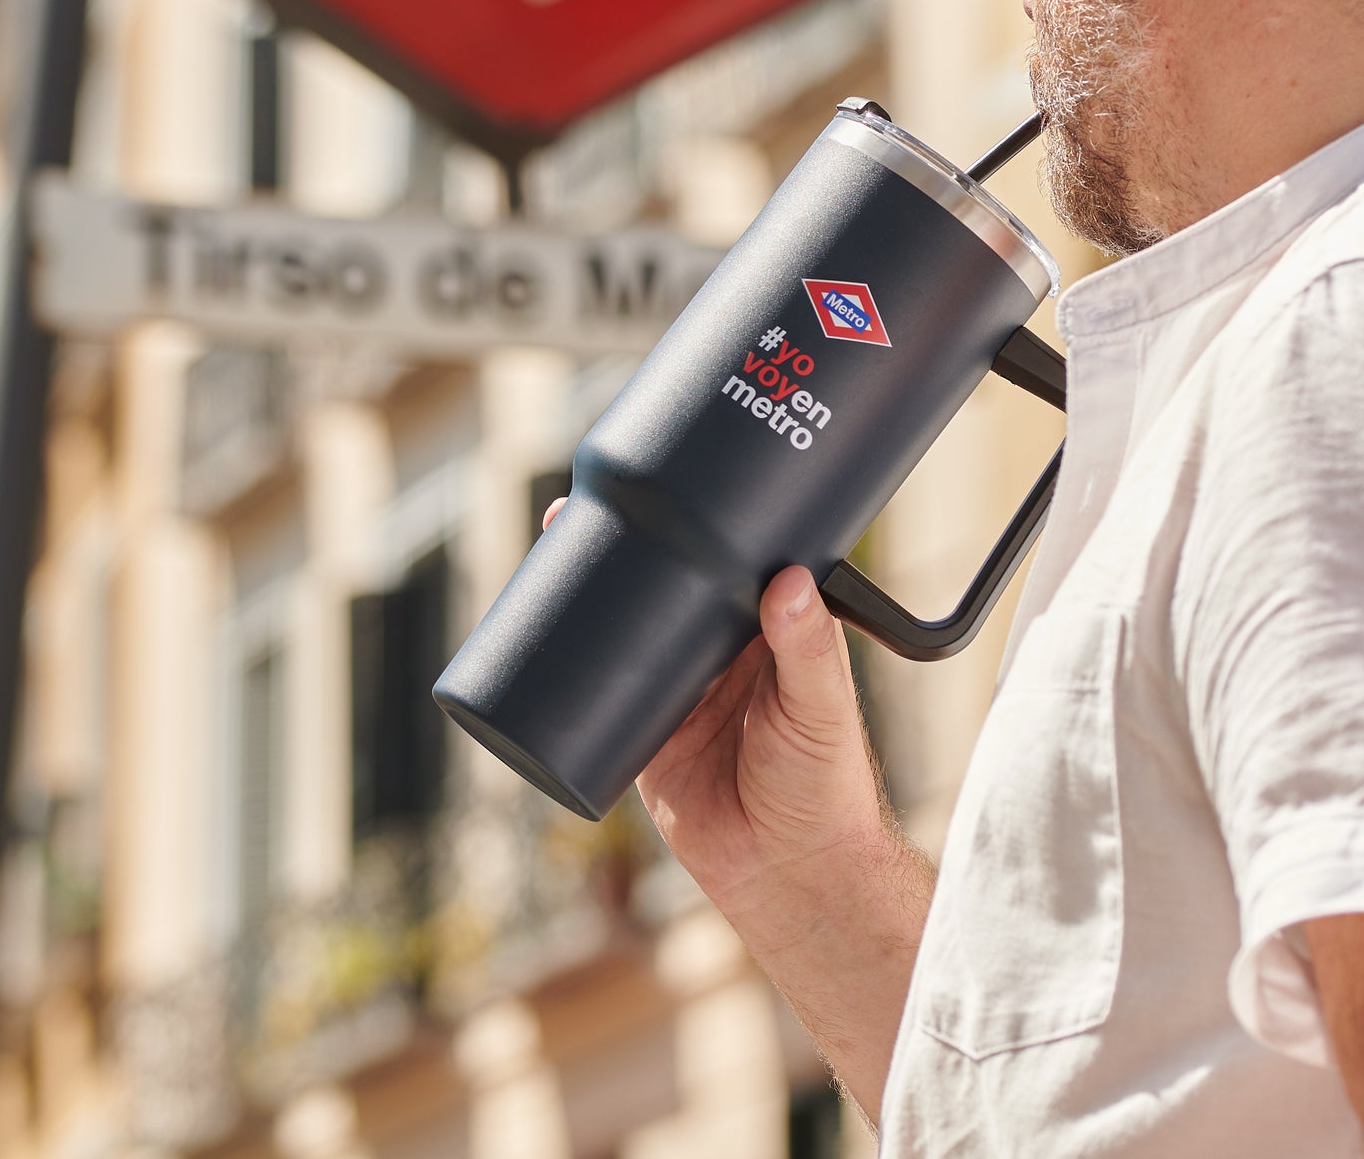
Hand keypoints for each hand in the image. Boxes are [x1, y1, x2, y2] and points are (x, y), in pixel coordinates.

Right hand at [539, 499, 929, 1120]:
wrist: (795, 878)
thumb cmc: (830, 788)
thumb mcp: (822, 708)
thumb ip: (809, 651)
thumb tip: (790, 580)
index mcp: (766, 631)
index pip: (724, 561)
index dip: (693, 522)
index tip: (662, 484)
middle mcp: (719, 656)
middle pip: (662, 587)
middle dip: (622, 549)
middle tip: (571, 513)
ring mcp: (678, 697)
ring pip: (623, 634)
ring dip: (587, 598)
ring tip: (547, 556)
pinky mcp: (644, 743)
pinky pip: (597, 698)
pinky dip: (567, 672)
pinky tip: (532, 640)